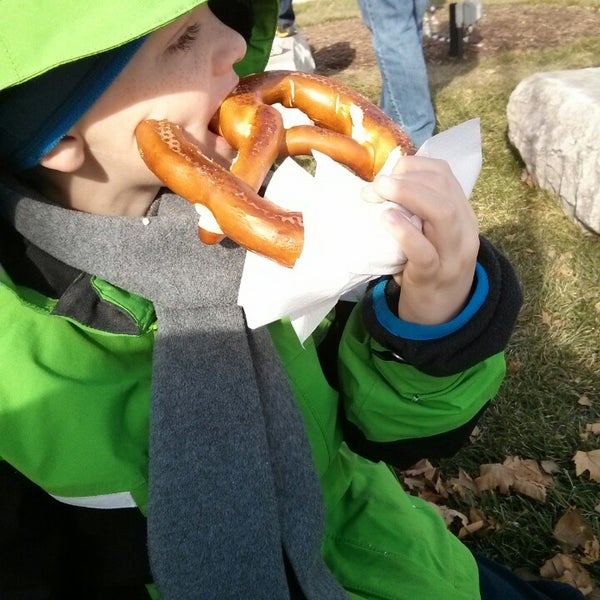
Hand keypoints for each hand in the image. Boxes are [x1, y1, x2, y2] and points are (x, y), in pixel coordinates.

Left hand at [365, 156, 479, 324]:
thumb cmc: (428, 268)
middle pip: (444, 188)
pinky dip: (404, 231)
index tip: (387, 174)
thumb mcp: (430, 235)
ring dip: (407, 195)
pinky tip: (386, 219)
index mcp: (463, 215)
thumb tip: (381, 184)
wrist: (441, 315)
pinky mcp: (433, 277)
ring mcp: (452, 255)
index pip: (444, 175)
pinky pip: (424, 251)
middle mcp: (464, 231)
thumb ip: (416, 211)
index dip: (413, 167)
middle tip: (376, 185)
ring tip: (378, 192)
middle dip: (407, 178)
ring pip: (442, 213)